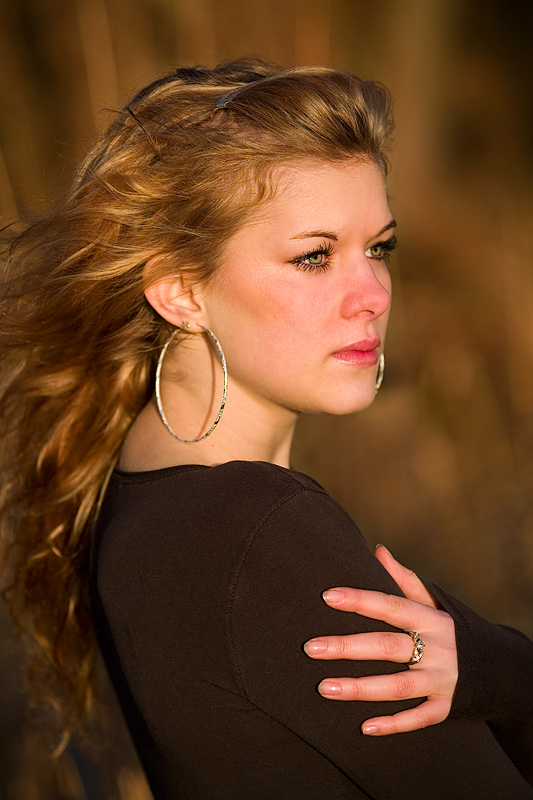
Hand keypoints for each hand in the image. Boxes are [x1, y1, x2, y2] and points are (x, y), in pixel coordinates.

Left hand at [303, 544, 457, 735]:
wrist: (500, 667)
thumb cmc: (453, 629)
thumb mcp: (436, 602)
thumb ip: (406, 579)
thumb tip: (377, 550)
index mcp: (431, 619)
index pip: (390, 605)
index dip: (360, 600)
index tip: (327, 596)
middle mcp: (437, 648)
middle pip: (387, 646)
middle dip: (347, 647)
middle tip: (311, 647)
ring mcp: (442, 680)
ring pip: (398, 686)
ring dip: (360, 688)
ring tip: (324, 687)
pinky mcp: (446, 707)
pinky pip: (418, 718)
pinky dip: (393, 724)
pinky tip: (364, 727)